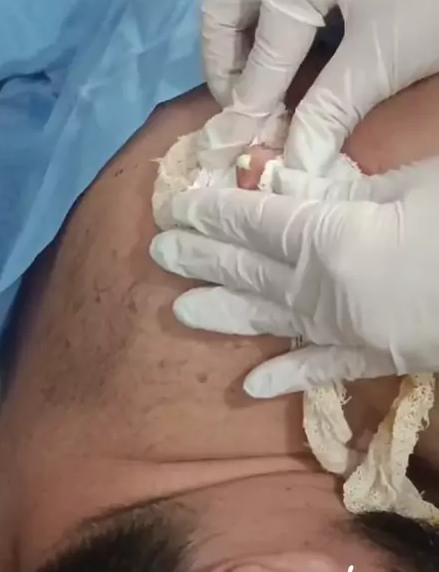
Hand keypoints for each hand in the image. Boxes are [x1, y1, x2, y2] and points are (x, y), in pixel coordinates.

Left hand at [150, 156, 438, 396]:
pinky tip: (250, 386)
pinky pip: (323, 368)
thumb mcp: (416, 185)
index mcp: (331, 239)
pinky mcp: (375, 356)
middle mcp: (324, 289)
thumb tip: (303, 188)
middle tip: (158, 249)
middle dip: (202, 258)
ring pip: (272, 317)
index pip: (253, 222)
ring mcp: (347, 328)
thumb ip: (353, 191)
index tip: (173, 205)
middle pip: (250, 269)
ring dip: (225, 313)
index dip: (210, 212)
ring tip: (180, 310)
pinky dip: (288, 375)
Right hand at [199, 0, 438, 172]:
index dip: (250, 112)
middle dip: (226, 68)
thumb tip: (296, 163)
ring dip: (244, 46)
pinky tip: (291, 61)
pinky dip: (270, 26)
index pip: (261, 58)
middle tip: (245, 112)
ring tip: (262, 92)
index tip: (236, 154)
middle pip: (225, 10)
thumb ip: (332, 110)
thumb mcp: (384, 56)